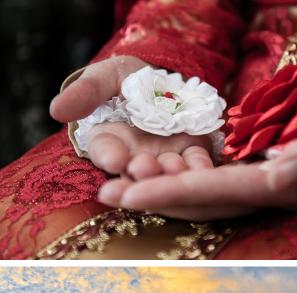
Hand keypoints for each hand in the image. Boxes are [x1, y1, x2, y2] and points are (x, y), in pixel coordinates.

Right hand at [50, 55, 213, 176]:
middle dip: (142, 172)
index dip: (109, 156)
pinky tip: (204, 170)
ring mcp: (166, 158)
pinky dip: (200, 168)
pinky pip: (196, 163)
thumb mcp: (106, 77)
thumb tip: (56, 110)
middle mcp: (136, 157)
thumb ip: (86, 92)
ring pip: (167, 173)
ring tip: (175, 172)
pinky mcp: (193, 152)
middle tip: (145, 169)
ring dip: (171, 175)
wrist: (166, 81)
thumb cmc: (129, 81)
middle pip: (137, 171)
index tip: (113, 159)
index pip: (105, 152)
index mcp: (110, 141)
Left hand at [96, 86, 296, 220]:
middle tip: (104, 195)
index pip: (220, 191)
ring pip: (206, 187)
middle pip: (204, 198)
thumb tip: (275, 169)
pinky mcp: (265, 160)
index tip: (128, 194)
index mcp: (288, 186)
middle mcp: (271, 187)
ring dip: (164, 186)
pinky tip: (161, 164)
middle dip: (155, 197)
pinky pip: (219, 170)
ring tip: (120, 184)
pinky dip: (186, 170)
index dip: (173, 193)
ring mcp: (266, 176)